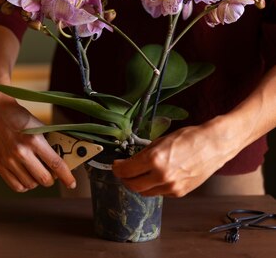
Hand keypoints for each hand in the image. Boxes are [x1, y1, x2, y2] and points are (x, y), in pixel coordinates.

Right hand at [0, 91, 75, 191]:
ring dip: (37, 182)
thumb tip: (60, 157)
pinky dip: (24, 185)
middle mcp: (21, 152)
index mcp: (34, 140)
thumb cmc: (17, 116)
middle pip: (44, 179)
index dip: (66, 177)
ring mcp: (9, 159)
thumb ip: (48, 142)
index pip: (56, 164)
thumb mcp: (38, 125)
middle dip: (51, 179)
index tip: (71, 183)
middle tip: (51, 174)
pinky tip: (25, 177)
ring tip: (36, 173)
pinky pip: (15, 185)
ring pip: (30, 184)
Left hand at [112, 125, 230, 196]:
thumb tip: (130, 161)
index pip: (125, 171)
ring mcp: (171, 186)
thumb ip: (144, 153)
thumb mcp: (160, 141)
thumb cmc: (189, 138)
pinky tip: (155, 177)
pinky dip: (153, 187)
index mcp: (154, 159)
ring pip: (145, 192)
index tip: (116, 165)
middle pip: (132, 185)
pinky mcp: (180, 192)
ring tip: (138, 174)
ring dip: (138, 184)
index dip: (117, 168)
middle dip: (124, 179)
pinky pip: (159, 193)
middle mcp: (161, 176)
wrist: (214, 145)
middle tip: (123, 172)